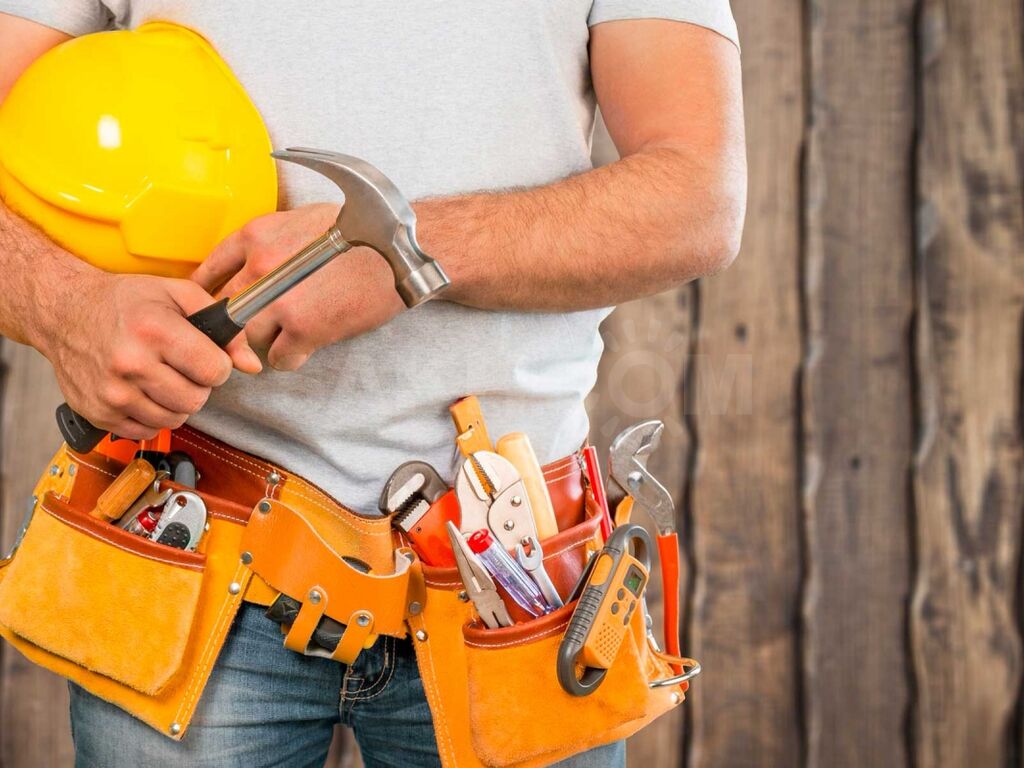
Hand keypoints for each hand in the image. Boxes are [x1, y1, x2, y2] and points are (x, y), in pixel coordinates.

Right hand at [37, 272, 261, 439]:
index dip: (217, 365)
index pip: (214, 371)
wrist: (64, 311)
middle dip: (198, 385)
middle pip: (197, 400)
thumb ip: (223, 328)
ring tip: (161, 377)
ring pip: (174, 420)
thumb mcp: (179, 295)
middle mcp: (130, 364)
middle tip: (181, 367)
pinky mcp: (99, 414)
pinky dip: (151, 415)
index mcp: (154, 331)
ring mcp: (112, 393)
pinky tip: (141, 391)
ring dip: (176, 402)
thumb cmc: (124, 301)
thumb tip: (251, 364)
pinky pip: (147, 431)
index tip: (206, 357)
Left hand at [191, 204, 404, 370]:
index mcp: (257, 234)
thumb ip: (270, 241)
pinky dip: (291, 356)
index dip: (211, 293)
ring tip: (292, 332)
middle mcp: (260, 265)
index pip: (210, 270)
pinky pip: (279, 357)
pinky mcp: (304, 329)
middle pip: (227, 309)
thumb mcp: (305, 219)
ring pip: (249, 337)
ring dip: (268, 340)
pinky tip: (307, 345)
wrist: (400, 253)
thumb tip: (250, 266)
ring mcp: (279, 300)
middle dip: (242, 321)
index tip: (213, 307)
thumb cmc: (363, 233)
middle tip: (262, 324)